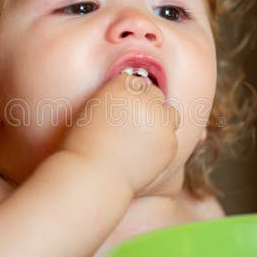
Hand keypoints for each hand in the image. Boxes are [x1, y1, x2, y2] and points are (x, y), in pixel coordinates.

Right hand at [61, 73, 178, 195]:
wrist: (94, 175)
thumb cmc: (85, 146)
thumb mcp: (93, 110)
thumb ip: (115, 99)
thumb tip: (134, 100)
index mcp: (121, 86)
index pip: (135, 81)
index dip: (130, 96)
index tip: (124, 109)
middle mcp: (143, 98)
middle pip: (155, 93)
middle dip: (147, 106)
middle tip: (133, 125)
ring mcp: (160, 120)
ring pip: (170, 113)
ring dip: (160, 121)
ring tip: (141, 138)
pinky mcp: (170, 141)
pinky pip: (171, 135)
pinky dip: (162, 142)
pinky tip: (144, 153)